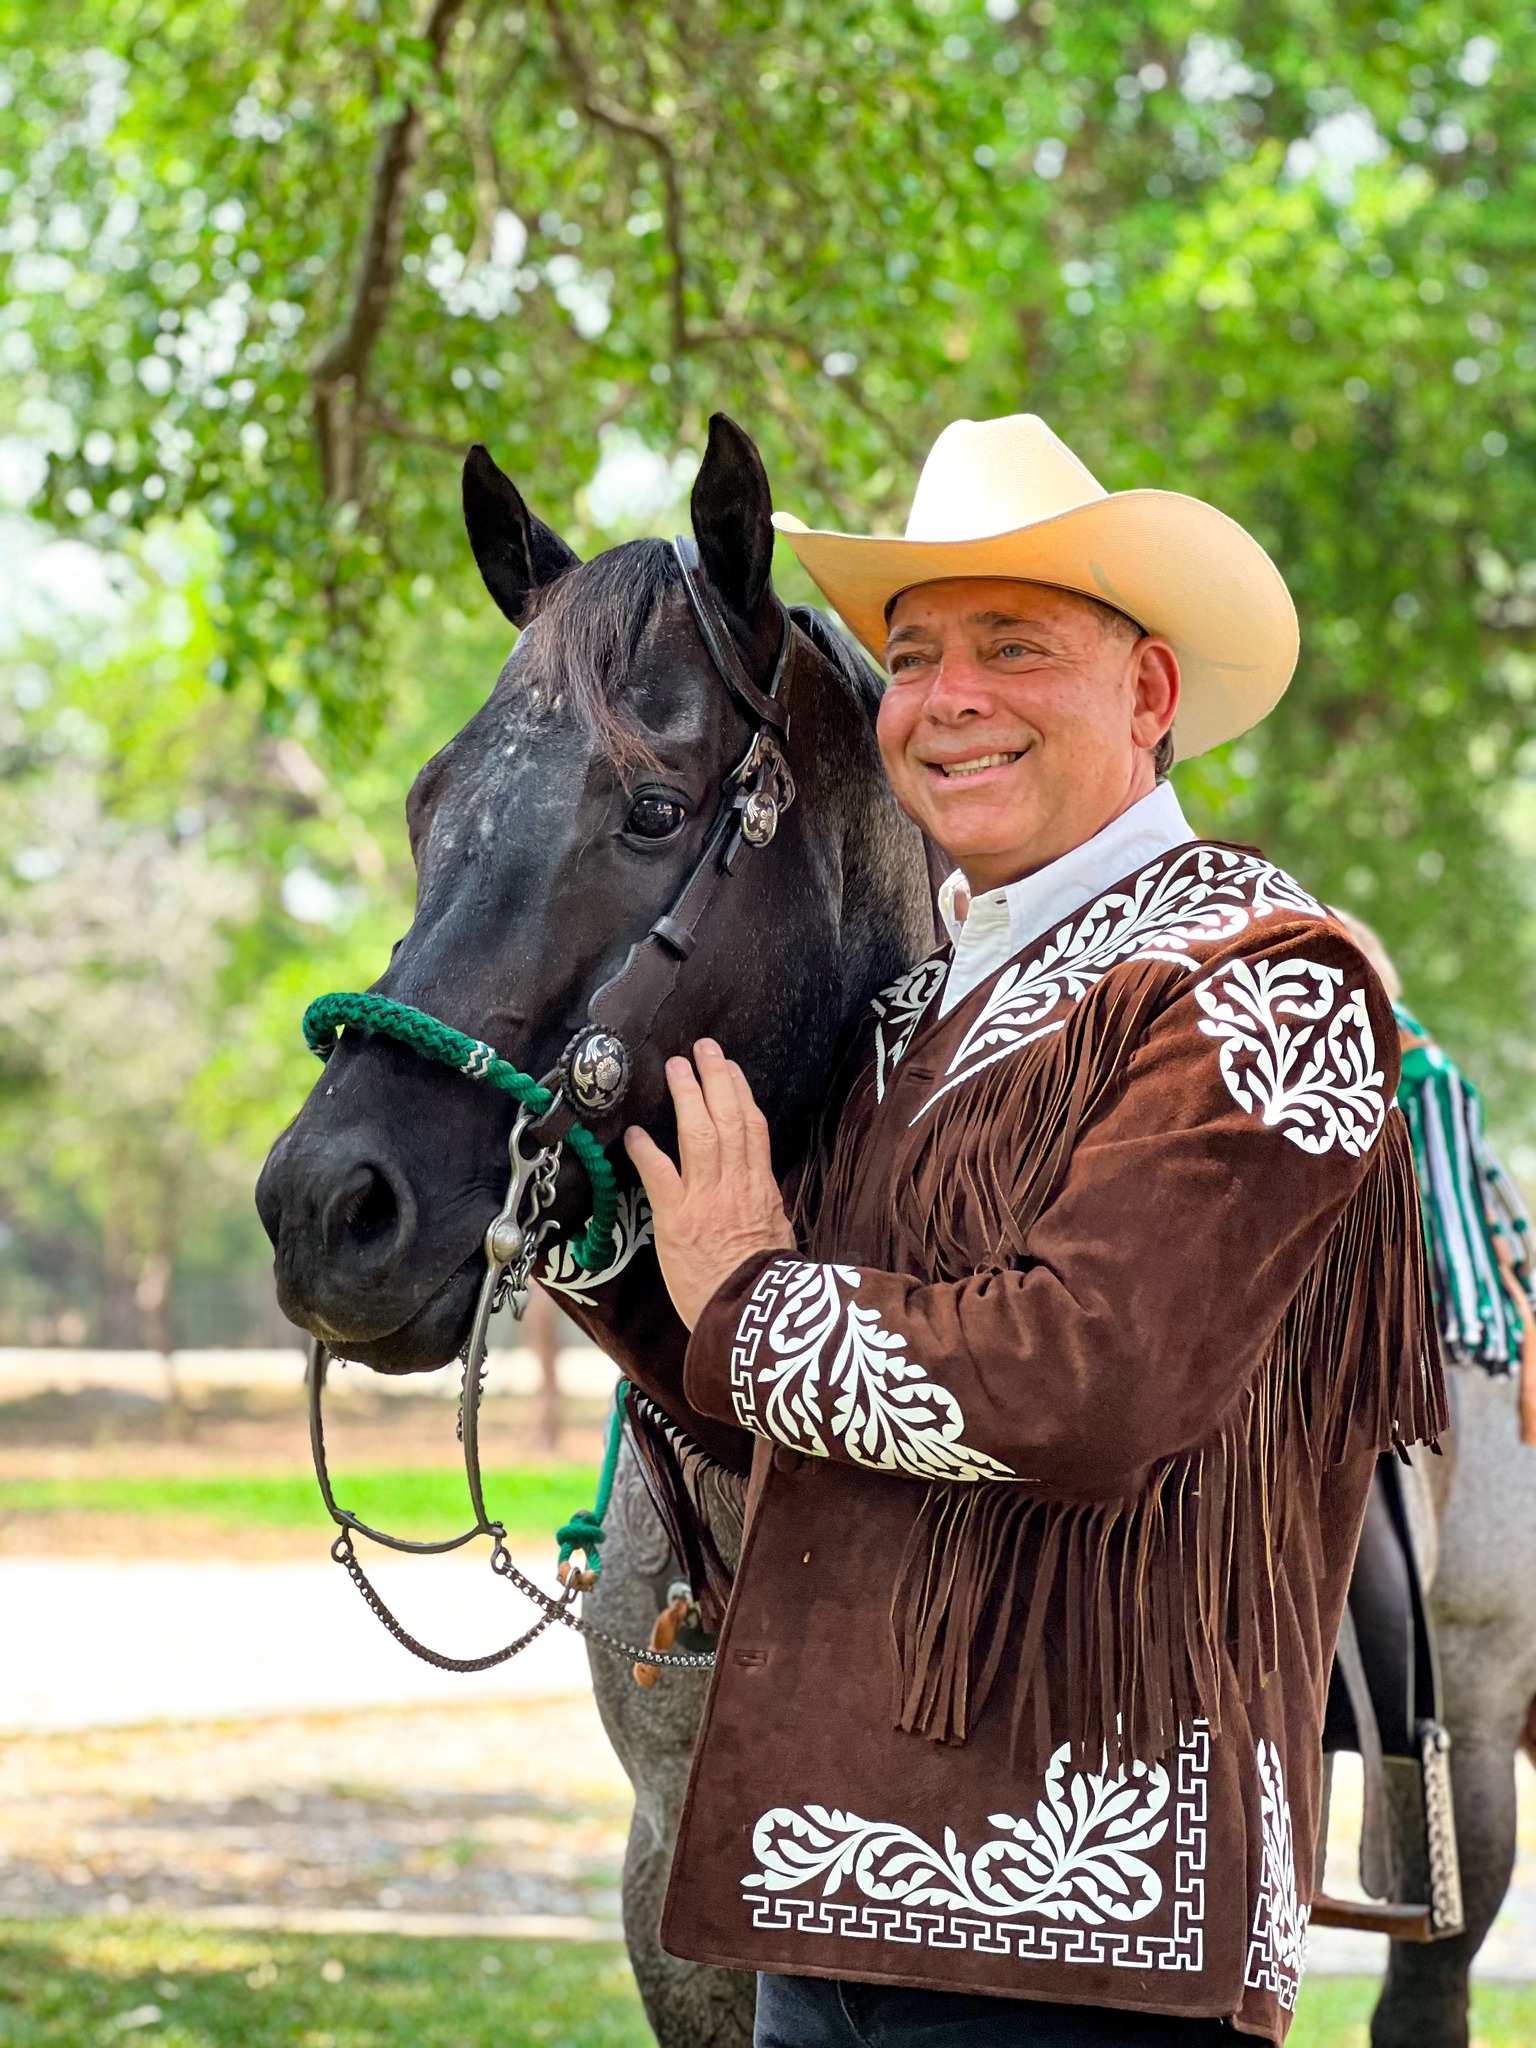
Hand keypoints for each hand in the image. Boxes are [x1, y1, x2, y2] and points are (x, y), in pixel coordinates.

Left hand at [623, 1039, 794, 1330]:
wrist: (753, 1317)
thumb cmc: (766, 1284)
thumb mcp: (778, 1235)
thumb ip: (766, 1206)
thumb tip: (762, 1187)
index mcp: (762, 1188)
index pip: (753, 1128)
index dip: (740, 1093)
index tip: (730, 1069)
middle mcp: (736, 1185)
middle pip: (728, 1119)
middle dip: (714, 1079)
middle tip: (701, 1048)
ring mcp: (706, 1199)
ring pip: (699, 1135)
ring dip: (687, 1096)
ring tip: (675, 1068)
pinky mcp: (678, 1220)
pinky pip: (660, 1176)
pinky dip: (647, 1151)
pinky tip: (634, 1132)